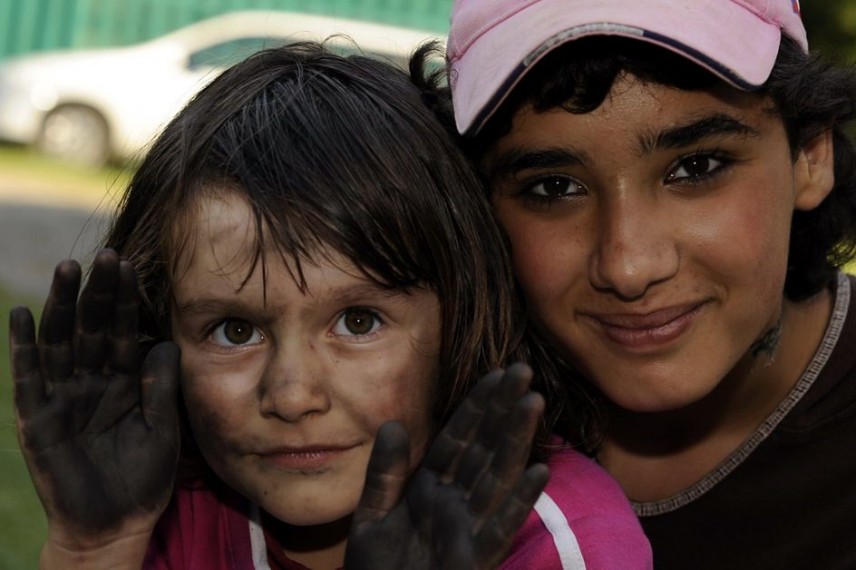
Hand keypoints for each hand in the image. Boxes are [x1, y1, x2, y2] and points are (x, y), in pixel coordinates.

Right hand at [10, 250, 179, 558]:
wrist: (116, 524)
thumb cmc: (144, 477)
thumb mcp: (163, 427)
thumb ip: (161, 384)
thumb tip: (164, 339)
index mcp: (122, 381)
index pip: (121, 330)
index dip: (124, 299)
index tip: (128, 264)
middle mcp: (90, 382)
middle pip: (89, 327)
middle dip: (95, 292)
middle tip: (102, 255)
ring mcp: (62, 397)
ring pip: (59, 342)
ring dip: (61, 306)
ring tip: (67, 270)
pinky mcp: (39, 419)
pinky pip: (29, 378)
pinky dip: (25, 347)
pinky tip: (24, 315)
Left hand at [345, 363, 548, 569]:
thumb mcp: (372, 518)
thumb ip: (384, 473)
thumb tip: (394, 423)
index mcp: (429, 488)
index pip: (457, 438)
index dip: (476, 407)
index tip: (496, 374)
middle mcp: (454, 502)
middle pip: (483, 448)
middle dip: (502, 410)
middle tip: (523, 370)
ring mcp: (466, 528)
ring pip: (496, 476)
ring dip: (515, 440)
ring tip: (533, 402)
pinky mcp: (474, 559)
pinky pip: (499, 526)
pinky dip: (519, 500)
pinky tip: (538, 471)